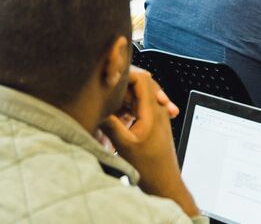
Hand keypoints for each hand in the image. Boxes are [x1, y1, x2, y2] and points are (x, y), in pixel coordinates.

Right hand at [100, 68, 197, 216]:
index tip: (109, 81)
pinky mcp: (154, 122)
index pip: (141, 79)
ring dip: (125, 96)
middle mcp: (158, 109)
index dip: (124, 76)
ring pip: (140, 94)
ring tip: (110, 104)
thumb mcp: (124, 144)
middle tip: (107, 91)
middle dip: (123, 85)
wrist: (164, 183)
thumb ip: (110, 123)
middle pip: (142, 83)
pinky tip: (119, 115)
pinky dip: (129, 106)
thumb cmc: (149, 168)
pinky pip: (141, 105)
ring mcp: (157, 115)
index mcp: (152, 111)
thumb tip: (96, 107)